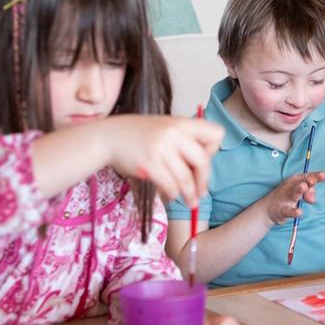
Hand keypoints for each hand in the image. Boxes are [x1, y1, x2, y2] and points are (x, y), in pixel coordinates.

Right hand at [100, 115, 223, 206]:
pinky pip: (170, 186)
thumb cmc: (139, 134)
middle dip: (204, 181)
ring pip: (186, 178)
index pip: (216, 134)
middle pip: (203, 162)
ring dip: (190, 194)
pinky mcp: (149, 165)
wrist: (109, 137)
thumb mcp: (165, 127)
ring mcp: (161, 149)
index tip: (203, 159)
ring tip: (190, 202)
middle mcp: (173, 134)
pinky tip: (171, 195)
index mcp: (182, 123)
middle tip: (201, 192)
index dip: (212, 149)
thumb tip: (205, 166)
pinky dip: (173, 194)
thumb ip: (185, 139)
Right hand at [261, 171, 324, 225]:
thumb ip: (310, 193)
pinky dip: (294, 212)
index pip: (306, 177)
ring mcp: (285, 199)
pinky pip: (288, 211)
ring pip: (294, 194)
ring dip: (299, 191)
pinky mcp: (282, 210)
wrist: (267, 209)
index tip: (323, 175)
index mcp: (296, 181)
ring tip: (304, 188)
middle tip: (312, 181)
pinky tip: (299, 212)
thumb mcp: (299, 192)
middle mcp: (291, 188)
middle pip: (300, 183)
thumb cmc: (288, 197)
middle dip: (307, 181)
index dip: (315, 176)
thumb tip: (313, 197)